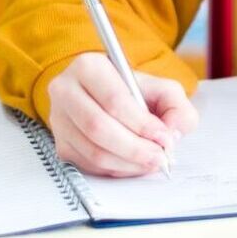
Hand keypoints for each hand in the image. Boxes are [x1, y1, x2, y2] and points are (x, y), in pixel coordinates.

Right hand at [45, 52, 199, 176]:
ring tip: (151, 162)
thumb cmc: (135, 93)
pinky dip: (116, 170)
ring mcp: (59, 119)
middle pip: (98, 127)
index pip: (114, 99)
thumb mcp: (164, 89)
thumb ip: (177, 107)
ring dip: (127, 163)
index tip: (164, 137)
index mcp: (89, 67)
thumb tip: (172, 134)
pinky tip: (133, 165)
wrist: (111, 100)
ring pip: (92, 151)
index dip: (141, 124)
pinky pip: (88, 164)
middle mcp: (66, 91)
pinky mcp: (61, 143)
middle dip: (135, 148)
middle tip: (159, 157)